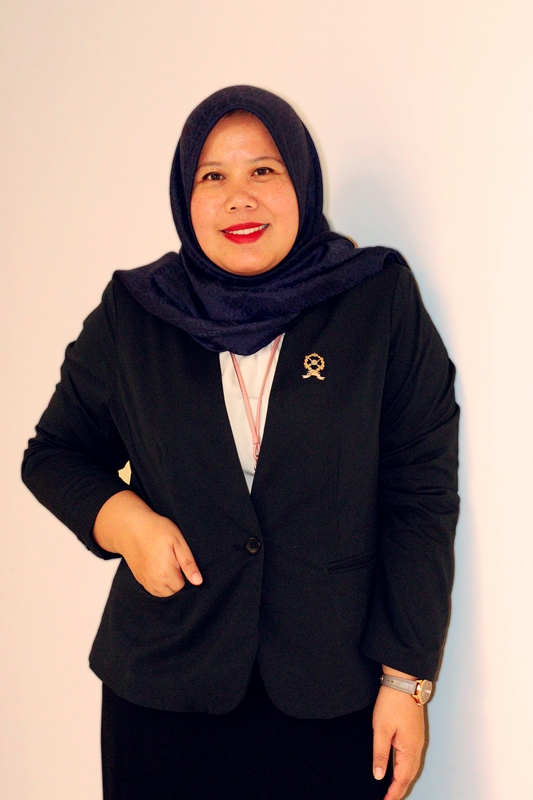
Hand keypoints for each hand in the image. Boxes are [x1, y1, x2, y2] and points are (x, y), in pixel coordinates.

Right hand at [93, 490, 202, 595]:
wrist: (131, 527)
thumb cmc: (156, 530)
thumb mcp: (178, 542)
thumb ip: (188, 564)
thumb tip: (198, 581)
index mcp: (165, 574)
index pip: (183, 587)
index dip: (186, 575)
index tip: (181, 561)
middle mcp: (154, 582)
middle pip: (173, 592)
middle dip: (177, 581)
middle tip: (174, 561)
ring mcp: (145, 581)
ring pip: (162, 593)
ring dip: (168, 584)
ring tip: (167, 565)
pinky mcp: (139, 579)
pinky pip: (152, 590)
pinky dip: (158, 584)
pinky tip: (159, 569)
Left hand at [372, 681, 424, 799]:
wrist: (403, 682)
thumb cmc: (392, 703)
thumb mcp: (381, 729)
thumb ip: (380, 754)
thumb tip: (379, 776)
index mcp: (409, 749)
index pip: (402, 779)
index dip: (393, 793)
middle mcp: (417, 747)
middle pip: (409, 776)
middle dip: (400, 790)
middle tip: (388, 799)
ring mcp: (418, 740)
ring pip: (412, 768)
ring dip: (403, 780)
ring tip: (392, 790)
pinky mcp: (415, 734)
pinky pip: (412, 758)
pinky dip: (406, 769)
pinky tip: (398, 769)